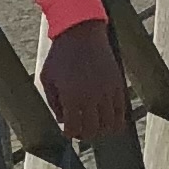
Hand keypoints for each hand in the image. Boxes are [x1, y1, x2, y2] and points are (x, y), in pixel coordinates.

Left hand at [38, 24, 128, 146]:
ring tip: (93, 126)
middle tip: (79, 130)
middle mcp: (92, 97)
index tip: (67, 131)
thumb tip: (62, 120)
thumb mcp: (47, 78)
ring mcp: (108, 92)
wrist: (81, 33)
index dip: (70, 133)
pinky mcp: (119, 86)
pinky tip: (106, 119)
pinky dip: (115, 121)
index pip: (74, 128)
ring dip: (101, 130)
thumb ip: (53, 102)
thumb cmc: (60, 56)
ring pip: (110, 125)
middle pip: (92, 130)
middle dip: (84, 134)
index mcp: (72, 96)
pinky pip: (122, 113)